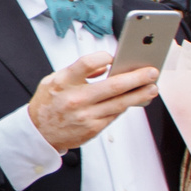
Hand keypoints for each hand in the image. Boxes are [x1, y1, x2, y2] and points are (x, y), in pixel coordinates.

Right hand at [26, 53, 155, 151]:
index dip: (104, 57)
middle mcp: (75, 99)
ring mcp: (85, 116)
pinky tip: (136, 100)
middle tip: (151, 72)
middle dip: (136, 78)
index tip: (115, 57)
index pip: (88, 63)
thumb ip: (78, 72)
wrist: (38, 134)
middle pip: (113, 86)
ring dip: (139, 94)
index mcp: (63, 82)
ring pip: (120, 103)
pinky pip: (114, 115)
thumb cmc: (47, 104)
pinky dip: (126, 106)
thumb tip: (105, 67)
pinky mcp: (92, 128)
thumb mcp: (53, 80)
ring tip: (152, 88)